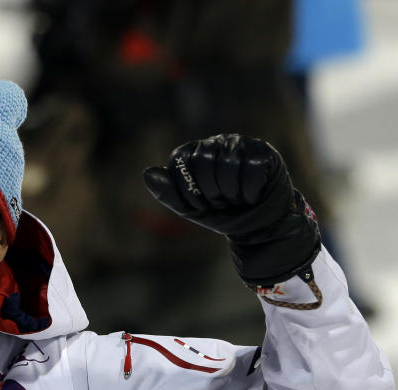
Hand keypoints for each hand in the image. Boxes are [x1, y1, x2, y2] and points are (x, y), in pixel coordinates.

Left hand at [142, 134, 319, 285]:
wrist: (257, 226)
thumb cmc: (221, 214)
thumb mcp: (189, 209)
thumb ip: (167, 192)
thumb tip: (147, 172)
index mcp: (192, 153)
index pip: (179, 161)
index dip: (187, 189)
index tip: (199, 205)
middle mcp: (215, 142)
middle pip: (203, 161)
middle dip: (211, 192)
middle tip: (221, 203)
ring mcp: (239, 143)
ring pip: (228, 165)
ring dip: (231, 194)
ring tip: (236, 199)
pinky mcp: (262, 151)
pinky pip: (250, 170)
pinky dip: (249, 192)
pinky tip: (251, 197)